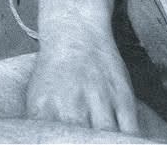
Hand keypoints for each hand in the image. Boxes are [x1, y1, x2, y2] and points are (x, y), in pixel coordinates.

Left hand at [25, 30, 139, 133]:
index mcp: (44, 108)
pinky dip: (128, 144)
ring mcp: (99, 101)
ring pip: (107, 142)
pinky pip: (130, 132)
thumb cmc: (53, 70)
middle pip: (81, 144)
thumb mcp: (36, 96)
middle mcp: (71, 105)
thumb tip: (37, 142)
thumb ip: (39, 125)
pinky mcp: (123, 98)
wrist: (75, 32)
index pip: (50, 141)